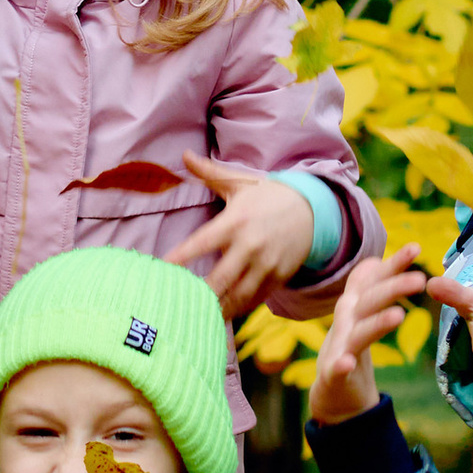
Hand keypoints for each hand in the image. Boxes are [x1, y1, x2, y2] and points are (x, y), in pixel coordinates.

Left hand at [171, 152, 317, 317]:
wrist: (312, 209)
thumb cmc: (267, 195)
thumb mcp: (239, 182)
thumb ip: (209, 172)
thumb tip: (184, 154)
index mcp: (235, 221)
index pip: (201, 242)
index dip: (180, 257)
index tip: (160, 269)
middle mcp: (250, 245)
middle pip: (220, 278)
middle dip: (199, 294)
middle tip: (177, 305)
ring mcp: (266, 264)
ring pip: (238, 295)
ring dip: (218, 308)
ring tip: (196, 318)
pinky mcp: (279, 277)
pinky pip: (256, 299)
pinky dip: (239, 309)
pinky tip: (222, 316)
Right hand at [309, 243, 433, 425]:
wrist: (331, 389)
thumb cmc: (350, 346)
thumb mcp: (361, 315)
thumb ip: (370, 289)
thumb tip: (376, 261)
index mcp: (356, 306)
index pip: (377, 280)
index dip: (394, 263)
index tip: (416, 247)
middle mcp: (347, 321)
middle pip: (370, 300)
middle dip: (393, 287)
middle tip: (420, 280)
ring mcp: (339, 346)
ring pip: (360, 332)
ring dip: (377, 322)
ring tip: (398, 315)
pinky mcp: (334, 374)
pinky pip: (337, 369)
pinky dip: (340, 365)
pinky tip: (346, 363)